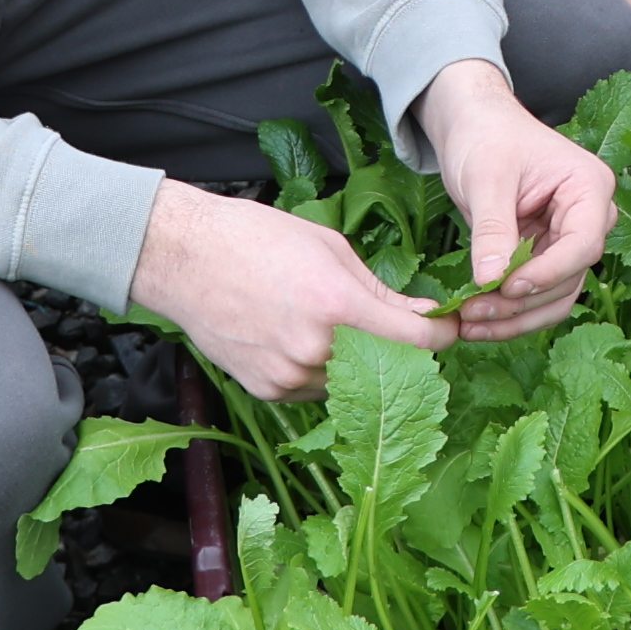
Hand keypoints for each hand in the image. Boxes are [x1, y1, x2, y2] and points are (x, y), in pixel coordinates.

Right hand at [127, 181, 448, 401]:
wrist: (183, 257)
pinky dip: (320, 371)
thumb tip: (427, 315)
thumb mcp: (330, 248)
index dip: (442, 335)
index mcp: (337, 304)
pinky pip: (314, 390)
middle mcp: (315, 348)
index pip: (418, 340)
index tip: (448, 329)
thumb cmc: (254, 239)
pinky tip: (301, 338)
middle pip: (387, 366)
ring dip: (357, 364)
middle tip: (394, 326)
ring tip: (332, 326)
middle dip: (398, 349)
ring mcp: (289, 375)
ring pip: (350, 384)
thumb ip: (382, 292)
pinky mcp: (267, 391)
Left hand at [415, 58, 617, 338]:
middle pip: (570, 276)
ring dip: (515, 316)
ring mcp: (569, 239)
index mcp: (590, 187)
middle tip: (474, 314)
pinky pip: (536, 293)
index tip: (508, 287)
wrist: (473, 125)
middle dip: (523, 302)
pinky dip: (509, 310)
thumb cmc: (486, 136)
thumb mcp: (486, 178)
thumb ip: (493, 228)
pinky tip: (476, 320)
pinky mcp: (546, 254)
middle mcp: (590, 218)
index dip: (548, 272)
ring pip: (555, 295)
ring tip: (469, 324)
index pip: (582, 243)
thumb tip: (491, 279)